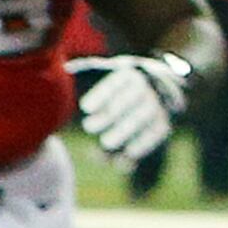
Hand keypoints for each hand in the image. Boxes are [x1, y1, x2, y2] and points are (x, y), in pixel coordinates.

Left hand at [68, 52, 190, 167]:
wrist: (141, 96)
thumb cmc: (108, 88)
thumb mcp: (96, 76)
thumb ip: (81, 73)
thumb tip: (64, 67)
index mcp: (128, 73)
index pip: (118, 80)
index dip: (102, 93)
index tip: (85, 107)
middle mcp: (146, 87)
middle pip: (133, 97)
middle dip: (111, 114)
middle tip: (88, 126)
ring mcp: (157, 104)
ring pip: (146, 115)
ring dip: (125, 130)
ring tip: (105, 142)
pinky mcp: (162, 122)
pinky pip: (157, 132)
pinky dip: (141, 146)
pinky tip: (123, 159)